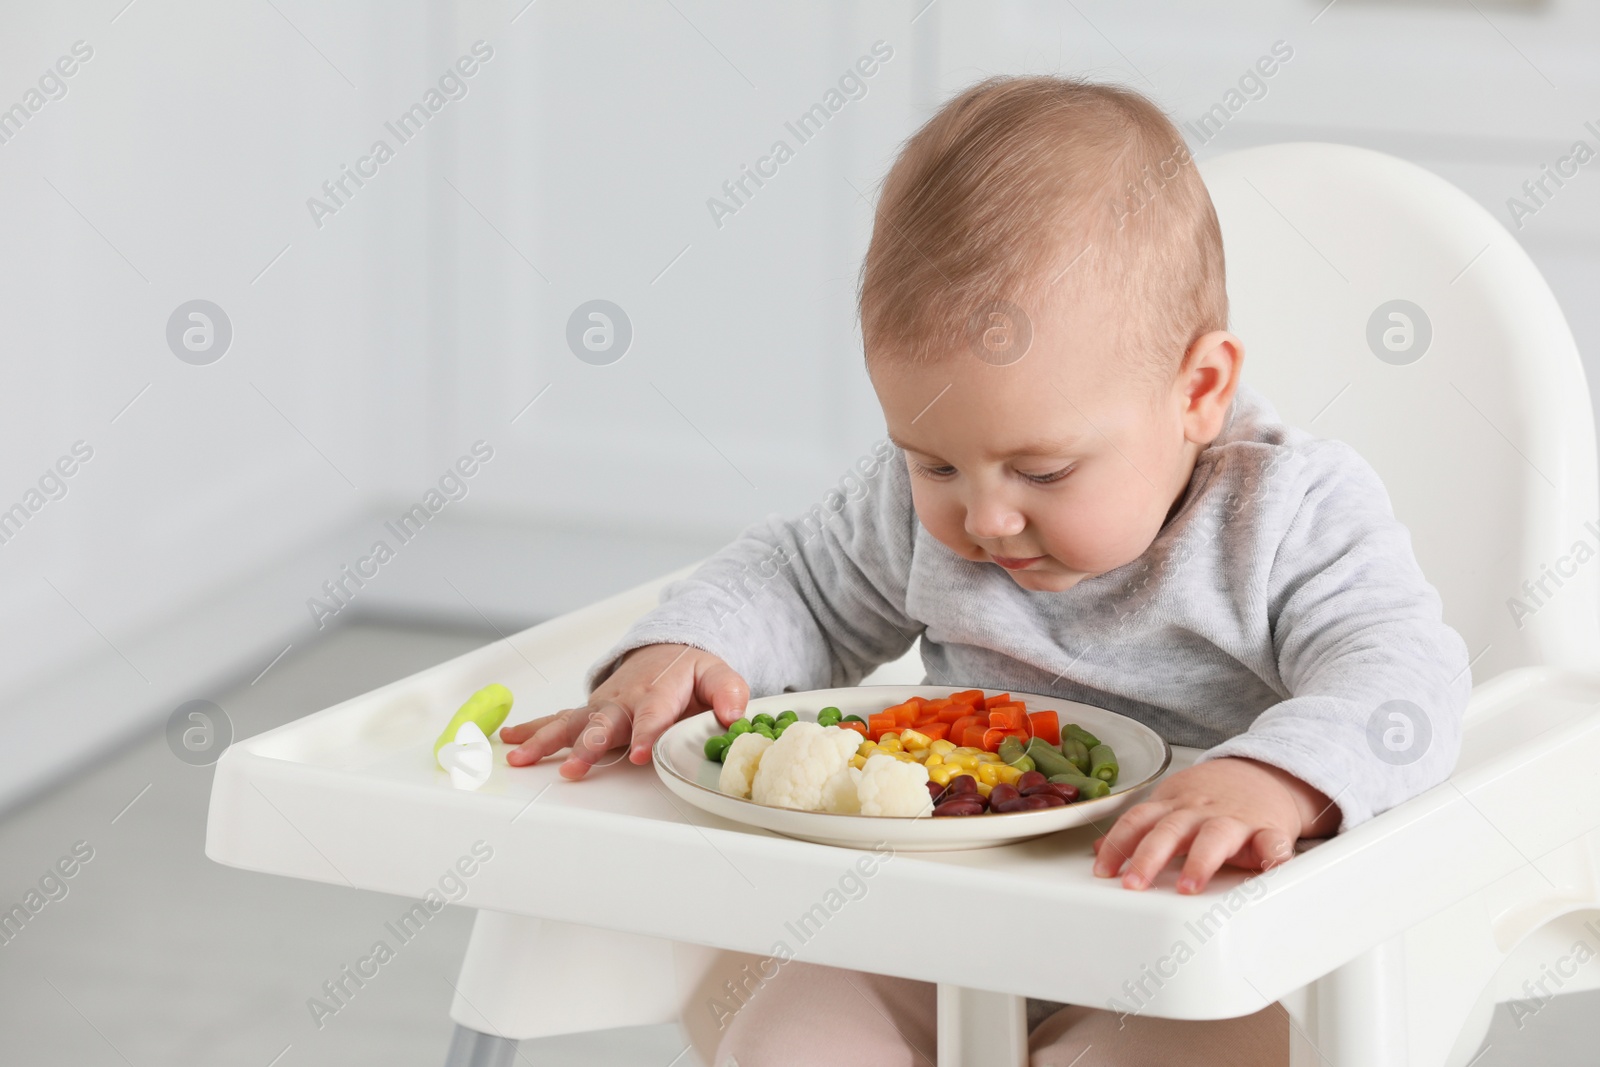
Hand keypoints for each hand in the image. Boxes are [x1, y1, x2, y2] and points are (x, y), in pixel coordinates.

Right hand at [500, 643, 748, 779]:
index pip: (652, 715)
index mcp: (657, 692)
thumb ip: (728, 692)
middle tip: (573, 767)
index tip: (639, 754)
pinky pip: (559, 721)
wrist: (667, 650)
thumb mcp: (718, 673)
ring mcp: (602, 707)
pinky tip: (510, 744)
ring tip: (520, 756)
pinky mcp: (589, 713)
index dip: (645, 734)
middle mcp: (623, 701)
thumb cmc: (691, 670)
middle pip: (603, 725)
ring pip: (571, 724)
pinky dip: (533, 730)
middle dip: (588, 747)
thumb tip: (732, 714)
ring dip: (545, 740)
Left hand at [1090, 757, 1339, 892]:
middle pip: (1169, 830)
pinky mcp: (1268, 829)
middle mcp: (1199, 812)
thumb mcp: (1170, 803)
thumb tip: (1099, 851)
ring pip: (1215, 837)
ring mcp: (1234, 820)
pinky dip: (1274, 856)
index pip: (1137, 821)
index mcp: (1173, 806)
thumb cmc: (1212, 797)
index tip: (1102, 871)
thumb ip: (1138, 828)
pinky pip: (1272, 842)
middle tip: (1134, 884)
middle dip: (1149, 857)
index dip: (1117, 844)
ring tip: (1188, 888)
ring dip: (1201, 861)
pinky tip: (1270, 870)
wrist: (1264, 772)